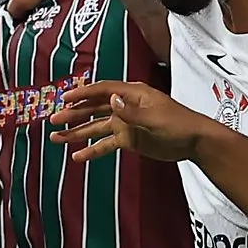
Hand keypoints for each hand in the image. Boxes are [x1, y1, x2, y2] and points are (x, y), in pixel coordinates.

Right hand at [56, 79, 216, 162]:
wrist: (194, 141)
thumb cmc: (179, 123)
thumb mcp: (155, 117)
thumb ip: (131, 111)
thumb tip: (111, 101)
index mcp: (132, 94)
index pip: (102, 91)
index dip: (82, 94)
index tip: (64, 98)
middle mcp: (125, 106)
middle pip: (94, 108)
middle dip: (73, 114)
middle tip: (53, 119)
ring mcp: (125, 123)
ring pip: (96, 127)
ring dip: (77, 132)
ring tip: (56, 138)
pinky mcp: (128, 139)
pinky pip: (106, 144)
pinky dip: (92, 150)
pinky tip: (77, 156)